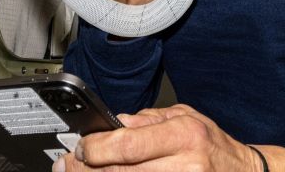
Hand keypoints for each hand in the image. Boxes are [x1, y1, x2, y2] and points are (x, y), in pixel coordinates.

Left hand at [56, 105, 262, 171]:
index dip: (96, 148)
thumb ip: (149, 120)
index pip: (128, 144)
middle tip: (70, 164)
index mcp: (183, 134)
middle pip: (121, 171)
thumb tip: (117, 123)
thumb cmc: (215, 145)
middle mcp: (183, 164)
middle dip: (89, 168)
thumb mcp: (186, 117)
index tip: (80, 147)